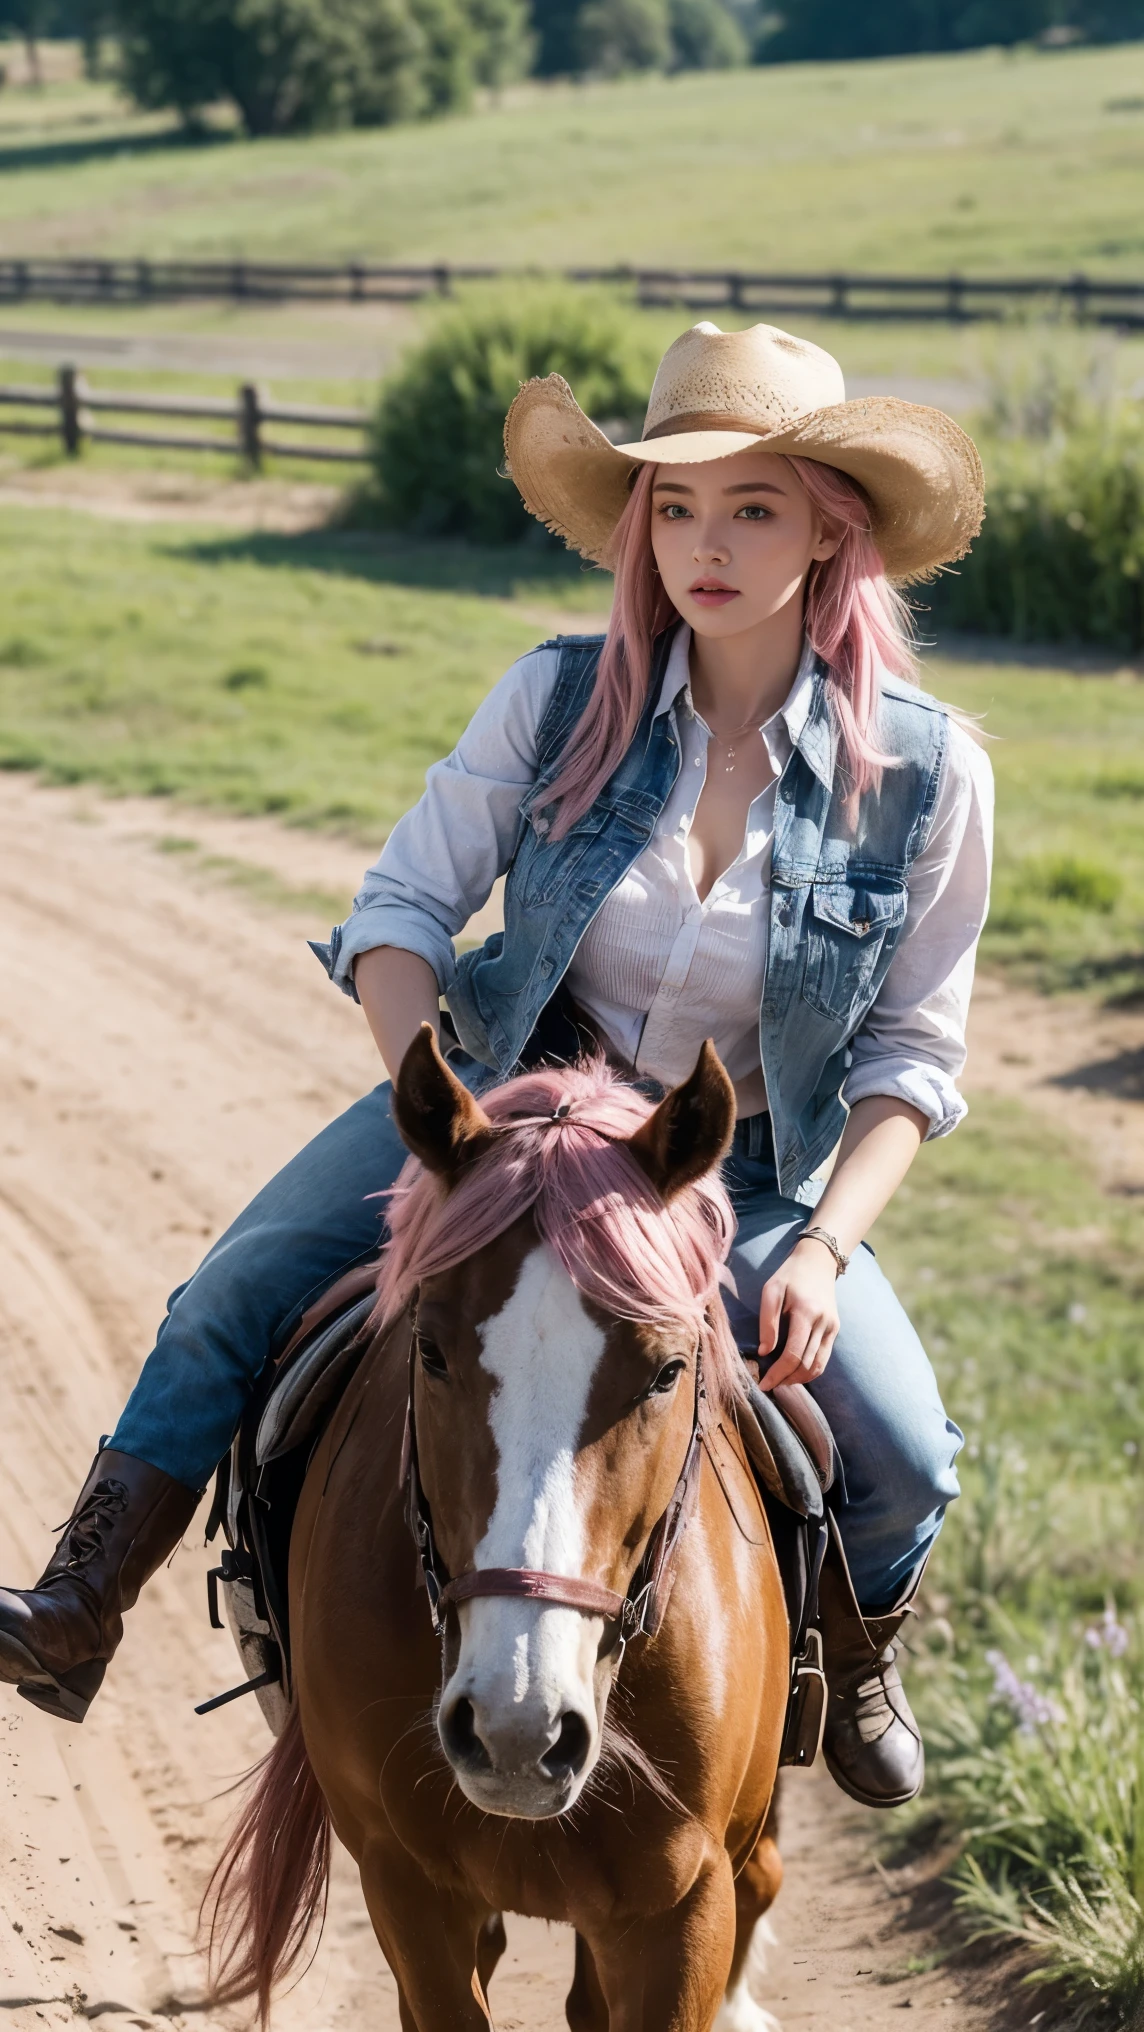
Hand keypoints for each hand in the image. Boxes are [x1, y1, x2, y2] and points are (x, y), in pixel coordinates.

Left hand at [756, 1236, 840, 1388]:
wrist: (818, 1261)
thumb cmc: (789, 1275)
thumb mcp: (771, 1291)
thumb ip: (767, 1321)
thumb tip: (764, 1352)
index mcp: (806, 1313)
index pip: (793, 1354)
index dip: (777, 1373)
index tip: (763, 1384)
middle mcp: (823, 1323)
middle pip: (805, 1364)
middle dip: (786, 1380)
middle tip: (768, 1385)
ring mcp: (832, 1328)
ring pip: (817, 1366)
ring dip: (799, 1379)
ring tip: (780, 1382)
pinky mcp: (835, 1330)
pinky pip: (824, 1358)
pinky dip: (810, 1370)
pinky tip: (794, 1373)